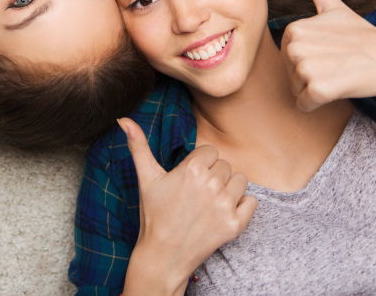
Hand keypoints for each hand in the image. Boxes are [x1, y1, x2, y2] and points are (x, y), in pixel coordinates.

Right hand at [120, 118, 255, 292]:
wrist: (163, 256)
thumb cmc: (154, 215)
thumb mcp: (146, 178)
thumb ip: (138, 145)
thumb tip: (123, 119)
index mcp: (191, 169)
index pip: (210, 151)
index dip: (200, 164)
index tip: (189, 179)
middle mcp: (211, 185)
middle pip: (224, 165)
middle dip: (213, 176)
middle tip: (196, 194)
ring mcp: (225, 205)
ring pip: (240, 180)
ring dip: (229, 189)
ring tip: (210, 202)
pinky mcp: (235, 224)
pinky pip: (252, 202)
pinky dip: (242, 206)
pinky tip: (223, 212)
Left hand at [281, 0, 375, 110]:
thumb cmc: (362, 35)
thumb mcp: (334, 7)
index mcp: (293, 28)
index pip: (288, 58)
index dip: (310, 60)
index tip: (331, 52)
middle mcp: (294, 45)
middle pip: (290, 75)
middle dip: (311, 76)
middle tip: (337, 64)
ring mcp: (305, 67)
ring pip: (297, 90)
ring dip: (316, 90)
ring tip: (339, 74)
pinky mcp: (317, 88)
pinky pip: (304, 105)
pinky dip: (318, 104)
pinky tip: (338, 89)